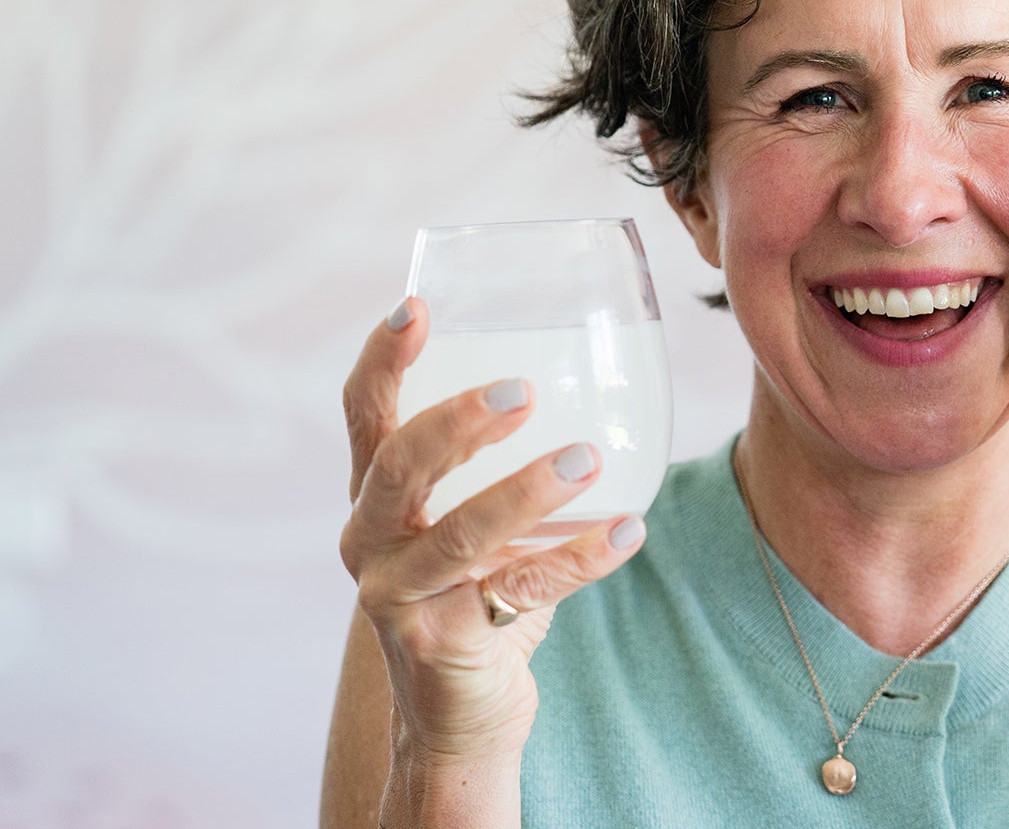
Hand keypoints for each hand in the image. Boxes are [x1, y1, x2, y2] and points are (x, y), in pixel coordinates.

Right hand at [339, 299, 646, 762]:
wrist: (461, 714)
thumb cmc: (479, 594)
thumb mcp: (475, 520)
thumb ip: (505, 463)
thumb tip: (602, 376)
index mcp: (374, 496)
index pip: (365, 415)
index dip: (384, 359)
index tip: (416, 307)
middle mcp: (370, 541)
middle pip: (398, 468)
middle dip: (457, 422)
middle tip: (524, 389)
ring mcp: (400, 596)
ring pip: (457, 535)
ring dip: (524, 492)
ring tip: (584, 458)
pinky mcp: (445, 643)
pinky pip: (520, 592)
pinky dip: (580, 559)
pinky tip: (630, 531)